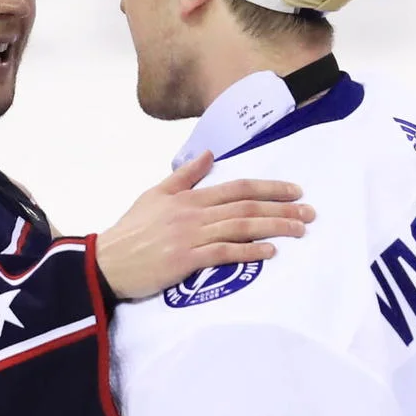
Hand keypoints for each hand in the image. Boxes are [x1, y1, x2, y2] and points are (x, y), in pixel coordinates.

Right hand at [96, 151, 315, 300]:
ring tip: (299, 230)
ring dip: (273, 228)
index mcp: (188, 197)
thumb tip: (208, 153)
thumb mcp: (154, 195)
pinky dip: (249, 252)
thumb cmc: (130, 231)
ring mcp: (190, 236)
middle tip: (309, 213)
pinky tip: (269, 252)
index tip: (295, 191)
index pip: (236, 187)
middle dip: (282, 208)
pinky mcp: (185, 260)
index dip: (269, 187)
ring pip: (240, 227)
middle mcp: (193, 213)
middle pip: (246, 206)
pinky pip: (224, 253)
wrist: (106, 262)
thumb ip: (184, 176)